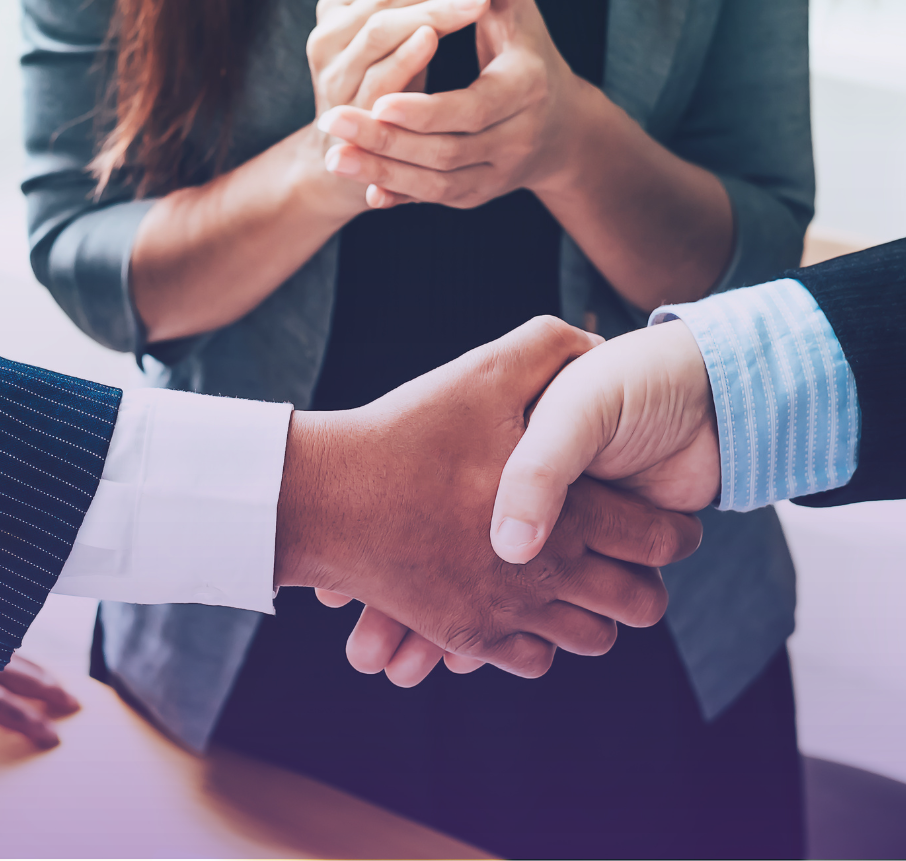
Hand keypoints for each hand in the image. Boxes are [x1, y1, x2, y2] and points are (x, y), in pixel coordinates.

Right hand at [275, 316, 702, 678]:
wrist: (327, 496)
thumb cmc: (408, 432)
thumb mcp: (483, 372)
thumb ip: (553, 350)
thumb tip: (600, 343)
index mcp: (567, 512)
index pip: (658, 540)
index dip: (676, 531)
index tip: (674, 524)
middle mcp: (547, 574)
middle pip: (637, 604)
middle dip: (648, 581)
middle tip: (635, 558)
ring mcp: (505, 612)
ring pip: (590, 638)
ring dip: (598, 612)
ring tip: (584, 581)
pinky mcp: (466, 634)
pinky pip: (532, 659)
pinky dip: (541, 638)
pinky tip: (529, 601)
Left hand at [318, 0, 601, 209]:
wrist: (557, 127)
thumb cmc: (528, 50)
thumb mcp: (514, 1)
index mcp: (527, 89)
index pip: (472, 107)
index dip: (425, 108)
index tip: (378, 100)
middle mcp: (516, 140)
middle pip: (446, 152)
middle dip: (387, 141)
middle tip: (330, 122)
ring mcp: (497, 175)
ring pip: (435, 184)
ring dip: (382, 172)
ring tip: (334, 155)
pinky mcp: (477, 196)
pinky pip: (432, 201)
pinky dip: (398, 196)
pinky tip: (362, 191)